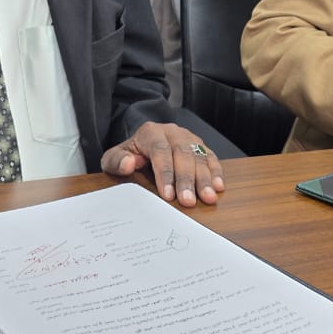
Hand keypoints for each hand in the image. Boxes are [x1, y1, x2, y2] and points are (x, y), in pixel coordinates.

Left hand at [101, 121, 225, 206]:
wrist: (142, 141)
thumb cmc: (129, 154)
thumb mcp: (114, 157)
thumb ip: (116, 161)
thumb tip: (128, 164)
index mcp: (151, 132)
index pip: (160, 151)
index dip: (165, 173)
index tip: (168, 195)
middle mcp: (173, 132)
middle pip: (183, 154)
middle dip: (187, 180)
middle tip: (189, 201)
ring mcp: (189, 138)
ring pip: (199, 156)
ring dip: (205, 178)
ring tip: (208, 197)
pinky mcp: (200, 146)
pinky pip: (211, 157)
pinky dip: (216, 172)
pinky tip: (218, 187)